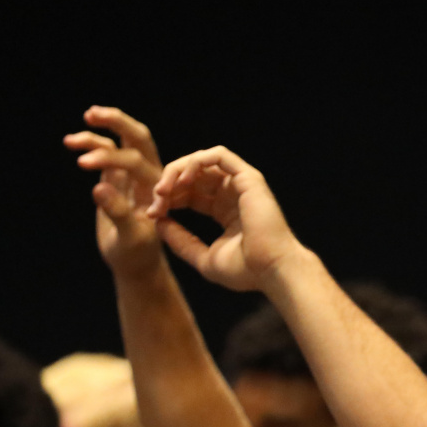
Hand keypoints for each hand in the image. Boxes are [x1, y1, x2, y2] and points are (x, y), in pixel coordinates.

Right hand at [64, 105, 164, 275]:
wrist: (135, 263)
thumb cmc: (136, 254)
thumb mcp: (129, 238)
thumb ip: (117, 212)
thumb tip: (97, 187)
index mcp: (159, 189)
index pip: (137, 162)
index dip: (110, 158)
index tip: (82, 164)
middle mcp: (150, 176)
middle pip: (139, 138)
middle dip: (119, 122)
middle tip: (93, 113)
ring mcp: (134, 174)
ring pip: (122, 140)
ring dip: (102, 130)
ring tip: (77, 129)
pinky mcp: (118, 176)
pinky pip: (108, 151)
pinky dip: (92, 143)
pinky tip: (73, 143)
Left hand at [146, 146, 306, 293]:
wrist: (273, 271)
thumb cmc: (246, 271)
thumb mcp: (203, 257)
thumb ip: (181, 241)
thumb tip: (158, 223)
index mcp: (226, 211)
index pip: (190, 193)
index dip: (168, 199)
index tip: (152, 214)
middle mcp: (234, 194)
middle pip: (192, 176)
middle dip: (168, 185)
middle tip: (154, 202)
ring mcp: (242, 184)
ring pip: (201, 161)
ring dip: (177, 171)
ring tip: (163, 190)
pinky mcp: (249, 177)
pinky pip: (218, 156)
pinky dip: (196, 162)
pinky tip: (183, 180)